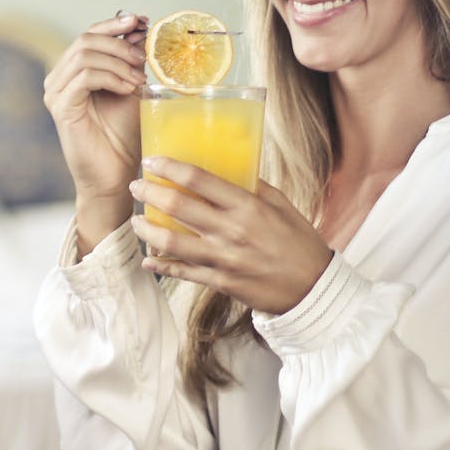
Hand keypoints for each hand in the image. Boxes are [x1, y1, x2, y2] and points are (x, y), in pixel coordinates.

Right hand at [43, 13, 147, 238]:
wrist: (116, 176)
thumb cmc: (124, 137)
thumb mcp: (132, 89)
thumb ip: (131, 61)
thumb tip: (141, 28)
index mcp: (73, 72)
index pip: (90, 34)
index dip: (115, 23)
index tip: (141, 21)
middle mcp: (59, 79)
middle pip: (86, 39)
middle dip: (120, 43)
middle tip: (144, 58)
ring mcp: (56, 93)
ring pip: (85, 54)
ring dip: (118, 62)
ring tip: (139, 80)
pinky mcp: (61, 108)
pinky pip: (84, 77)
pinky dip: (111, 77)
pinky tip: (128, 89)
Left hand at [129, 158, 334, 315]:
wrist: (314, 289)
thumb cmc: (300, 242)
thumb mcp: (282, 205)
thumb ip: (253, 187)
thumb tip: (229, 167)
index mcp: (248, 206)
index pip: (200, 180)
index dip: (170, 168)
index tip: (152, 161)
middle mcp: (232, 231)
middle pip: (178, 207)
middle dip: (150, 193)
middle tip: (136, 185)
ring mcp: (224, 259)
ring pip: (172, 242)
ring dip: (147, 229)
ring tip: (136, 221)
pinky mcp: (221, 282)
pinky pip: (183, 272)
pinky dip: (162, 265)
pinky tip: (149, 258)